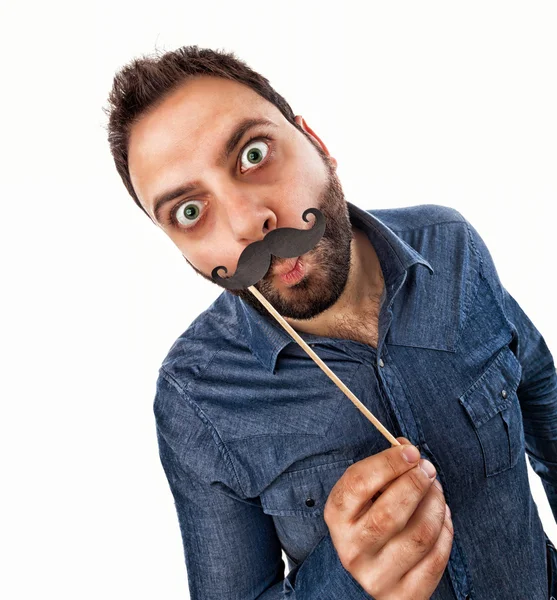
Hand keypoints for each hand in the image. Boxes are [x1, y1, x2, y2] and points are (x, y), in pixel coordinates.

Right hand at [323, 437, 453, 598]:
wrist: (373, 570)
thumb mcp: (366, 494)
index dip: (388, 463)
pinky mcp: (403, 596)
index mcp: (337, 517)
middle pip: (389, 513)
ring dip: (435, 504)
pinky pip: (436, 558)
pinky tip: (442, 517)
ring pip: (419, 535)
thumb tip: (408, 448)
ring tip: (436, 491)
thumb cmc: (370, 519)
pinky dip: (446, 531)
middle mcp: (352, 549)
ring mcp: (377, 576)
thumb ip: (383, 470)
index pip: (358, 484)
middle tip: (428, 469)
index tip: (411, 451)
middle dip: (415, 484)